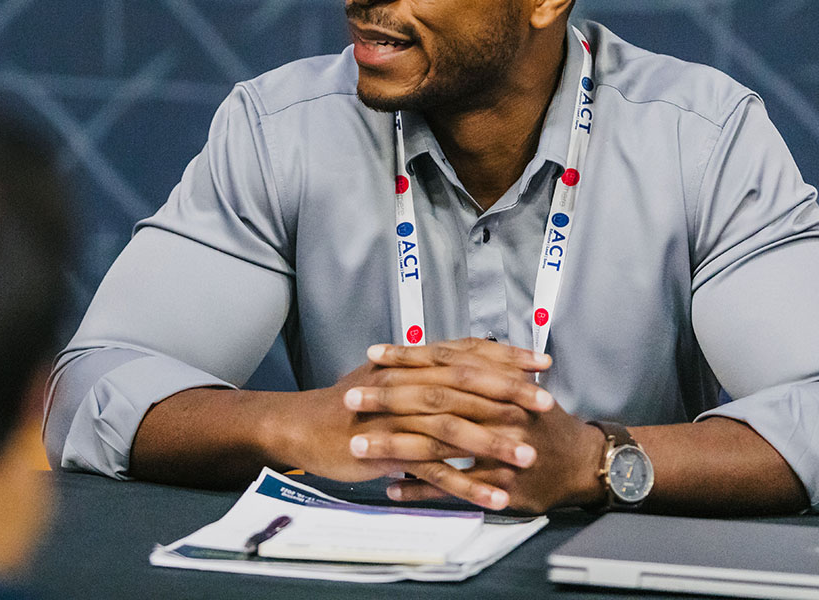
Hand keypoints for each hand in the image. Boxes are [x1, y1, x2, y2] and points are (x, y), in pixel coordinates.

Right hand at [279, 339, 549, 490]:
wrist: (304, 425)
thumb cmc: (350, 404)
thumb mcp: (390, 376)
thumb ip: (425, 369)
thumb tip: (463, 360)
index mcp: (412, 365)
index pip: (467, 353)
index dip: (505, 356)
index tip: (541, 362)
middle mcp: (408, 384)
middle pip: (466, 385)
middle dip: (510, 393)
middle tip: (547, 404)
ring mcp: (399, 418)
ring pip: (453, 427)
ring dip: (494, 442)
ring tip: (527, 456)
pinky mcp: (390, 451)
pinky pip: (435, 471)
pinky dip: (467, 485)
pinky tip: (495, 497)